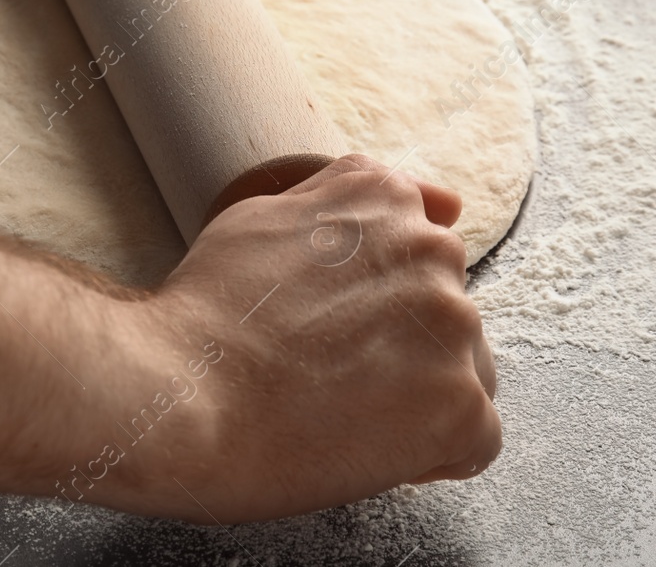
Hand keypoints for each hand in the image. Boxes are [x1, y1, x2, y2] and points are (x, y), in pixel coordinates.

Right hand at [112, 154, 500, 522]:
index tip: (338, 330)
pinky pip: (475, 439)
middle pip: (443, 314)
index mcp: (385, 200)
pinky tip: (367, 449)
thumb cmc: (205, 314)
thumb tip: (445, 203)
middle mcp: (432, 251)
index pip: (419, 253)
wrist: (180, 395)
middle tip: (325, 376)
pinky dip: (431, 454)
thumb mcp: (263, 215)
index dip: (376, 303)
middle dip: (399, 348)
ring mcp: (454, 327)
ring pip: (465, 372)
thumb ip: (347, 201)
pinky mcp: (459, 406)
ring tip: (340, 413)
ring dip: (418, 398)